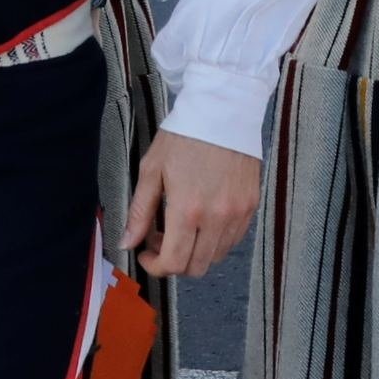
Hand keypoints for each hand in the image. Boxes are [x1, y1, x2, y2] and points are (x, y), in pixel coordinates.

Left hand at [126, 134, 259, 278]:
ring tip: (182, 227)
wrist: (223, 110)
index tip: (146, 254)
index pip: (174, 262)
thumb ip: (139, 211)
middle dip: (174, 262)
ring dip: (196, 252)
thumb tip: (128, 242)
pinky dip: (215, 240)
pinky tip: (203, 220)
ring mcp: (237, 213)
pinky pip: (233, 239)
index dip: (156, 267)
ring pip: (217, 256)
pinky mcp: (251, 206)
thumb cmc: (184, 136)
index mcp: (187, 209)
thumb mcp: (152, 170)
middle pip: (197, 266)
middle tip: (161, 240)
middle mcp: (216, 217)